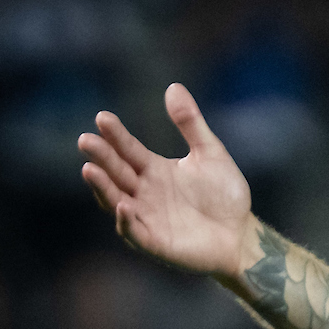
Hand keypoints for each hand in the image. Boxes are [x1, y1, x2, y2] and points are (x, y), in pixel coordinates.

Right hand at [77, 84, 258, 280]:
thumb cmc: (225, 196)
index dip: (115, 135)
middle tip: (86, 140)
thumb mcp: (211, 154)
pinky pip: (134, 231)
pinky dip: (126, 220)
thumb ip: (191, 124)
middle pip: (116, 171)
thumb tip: (174, 87)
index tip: (102, 118)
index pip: (128, 149)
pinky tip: (123, 206)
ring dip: (103, 187)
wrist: (241, 235)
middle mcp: (143, 191)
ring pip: (115, 200)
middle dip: (101, 156)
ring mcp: (146, 216)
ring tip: (90, 169)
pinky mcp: (154, 242)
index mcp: (153, 169)